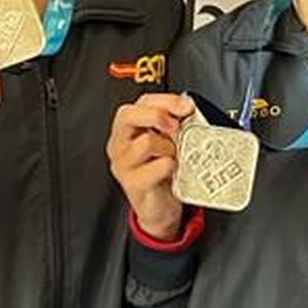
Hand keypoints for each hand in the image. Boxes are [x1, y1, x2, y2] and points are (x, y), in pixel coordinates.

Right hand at [108, 93, 193, 240]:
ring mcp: (123, 164)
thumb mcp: (167, 141)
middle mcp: (120, 143)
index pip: (141, 102)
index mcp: (128, 129)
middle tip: (176, 126)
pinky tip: (171, 172)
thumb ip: (173, 124)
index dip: (165, 100)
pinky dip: (171, 167)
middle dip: (158, 116)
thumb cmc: (163, 172)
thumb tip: (187, 109)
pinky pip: (158, 166)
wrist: (161, 207)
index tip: (185, 106)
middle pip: (129, 115)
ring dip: (168, 148)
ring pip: (147, 141)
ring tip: (173, 157)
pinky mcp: (132, 182)